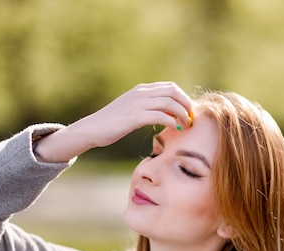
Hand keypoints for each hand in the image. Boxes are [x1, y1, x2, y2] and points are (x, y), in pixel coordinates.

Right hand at [34, 82, 192, 161]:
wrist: (92, 129)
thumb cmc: (111, 123)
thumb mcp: (131, 109)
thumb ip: (146, 107)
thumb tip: (165, 114)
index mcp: (141, 90)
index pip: (170, 87)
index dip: (183, 97)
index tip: (188, 110)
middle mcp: (141, 93)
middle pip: (173, 92)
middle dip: (186, 104)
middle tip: (191, 117)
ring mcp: (137, 104)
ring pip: (169, 103)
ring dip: (182, 113)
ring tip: (186, 124)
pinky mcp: (134, 117)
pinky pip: (160, 116)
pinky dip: (172, 121)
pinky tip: (175, 128)